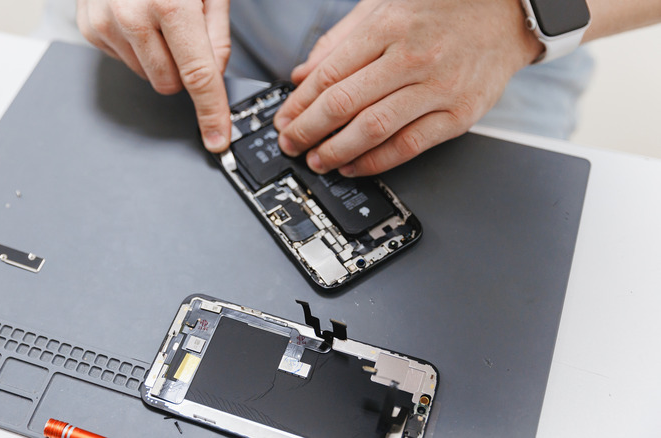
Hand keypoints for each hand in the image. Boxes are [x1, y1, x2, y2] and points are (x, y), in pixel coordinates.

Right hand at [77, 0, 232, 151]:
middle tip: (185, 29)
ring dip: (159, 55)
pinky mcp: (89, 28)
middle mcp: (132, 16)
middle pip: (171, 82)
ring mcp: (105, 23)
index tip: (216, 137)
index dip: (212, 111)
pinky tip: (136, 16)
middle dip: (185, 67)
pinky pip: (124, 59)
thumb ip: (217, 32)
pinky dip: (136, 45)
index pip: (199, 76)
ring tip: (158, 14)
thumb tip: (214, 72)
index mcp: (170, 3)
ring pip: (147, 74)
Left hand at [273, 0, 542, 175]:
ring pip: (373, 129)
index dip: (299, 104)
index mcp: (388, 26)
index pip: (329, 74)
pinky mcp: (459, 114)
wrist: (510, 10)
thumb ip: (341, 40)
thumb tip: (303, 75)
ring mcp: (438, 87)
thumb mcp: (385, 6)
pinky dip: (376, 161)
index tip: (283, 120)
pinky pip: (409, 145)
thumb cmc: (444, 7)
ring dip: (336, 151)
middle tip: (291, 144)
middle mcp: (411, 57)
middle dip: (308, 130)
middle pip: (344, 104)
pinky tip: (355, 166)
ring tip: (317, 160)